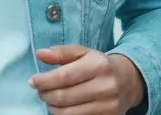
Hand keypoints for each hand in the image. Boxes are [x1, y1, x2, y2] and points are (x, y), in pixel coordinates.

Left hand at [30, 45, 145, 113]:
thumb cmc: (99, 65)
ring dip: (52, 108)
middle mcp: (106, 86)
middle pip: (63, 97)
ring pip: (68, 113)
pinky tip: (63, 108)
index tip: (33, 81)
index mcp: (98, 65)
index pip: (63, 76)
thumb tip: (40, 54)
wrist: (128, 82)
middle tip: (41, 91)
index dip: (43, 81)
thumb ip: (60, 52)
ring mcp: (109, 106)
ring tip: (50, 100)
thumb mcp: (83, 53)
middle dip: (45, 95)